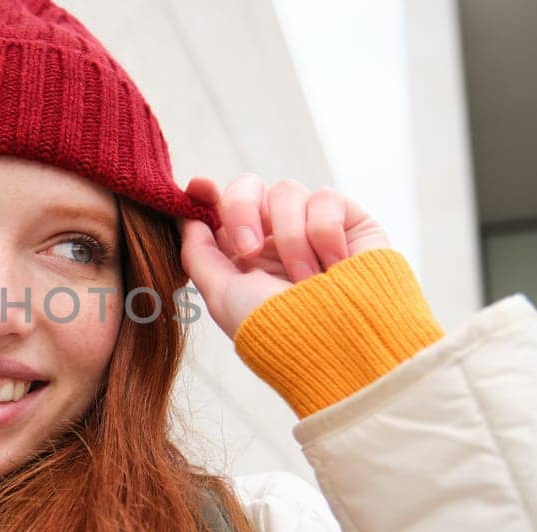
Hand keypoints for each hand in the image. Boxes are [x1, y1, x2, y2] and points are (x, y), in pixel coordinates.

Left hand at [178, 174, 390, 339]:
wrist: (338, 341)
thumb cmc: (277, 328)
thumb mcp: (222, 296)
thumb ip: (198, 254)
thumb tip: (186, 217)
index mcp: (244, 252)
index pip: (221, 206)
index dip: (206, 192)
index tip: (199, 189)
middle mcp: (276, 235)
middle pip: (248, 185)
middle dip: (241, 210)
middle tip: (249, 250)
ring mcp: (312, 225)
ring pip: (286, 190)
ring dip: (290, 237)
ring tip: (305, 278)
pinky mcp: (350, 220)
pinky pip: (326, 199)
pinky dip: (325, 234)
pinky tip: (335, 266)